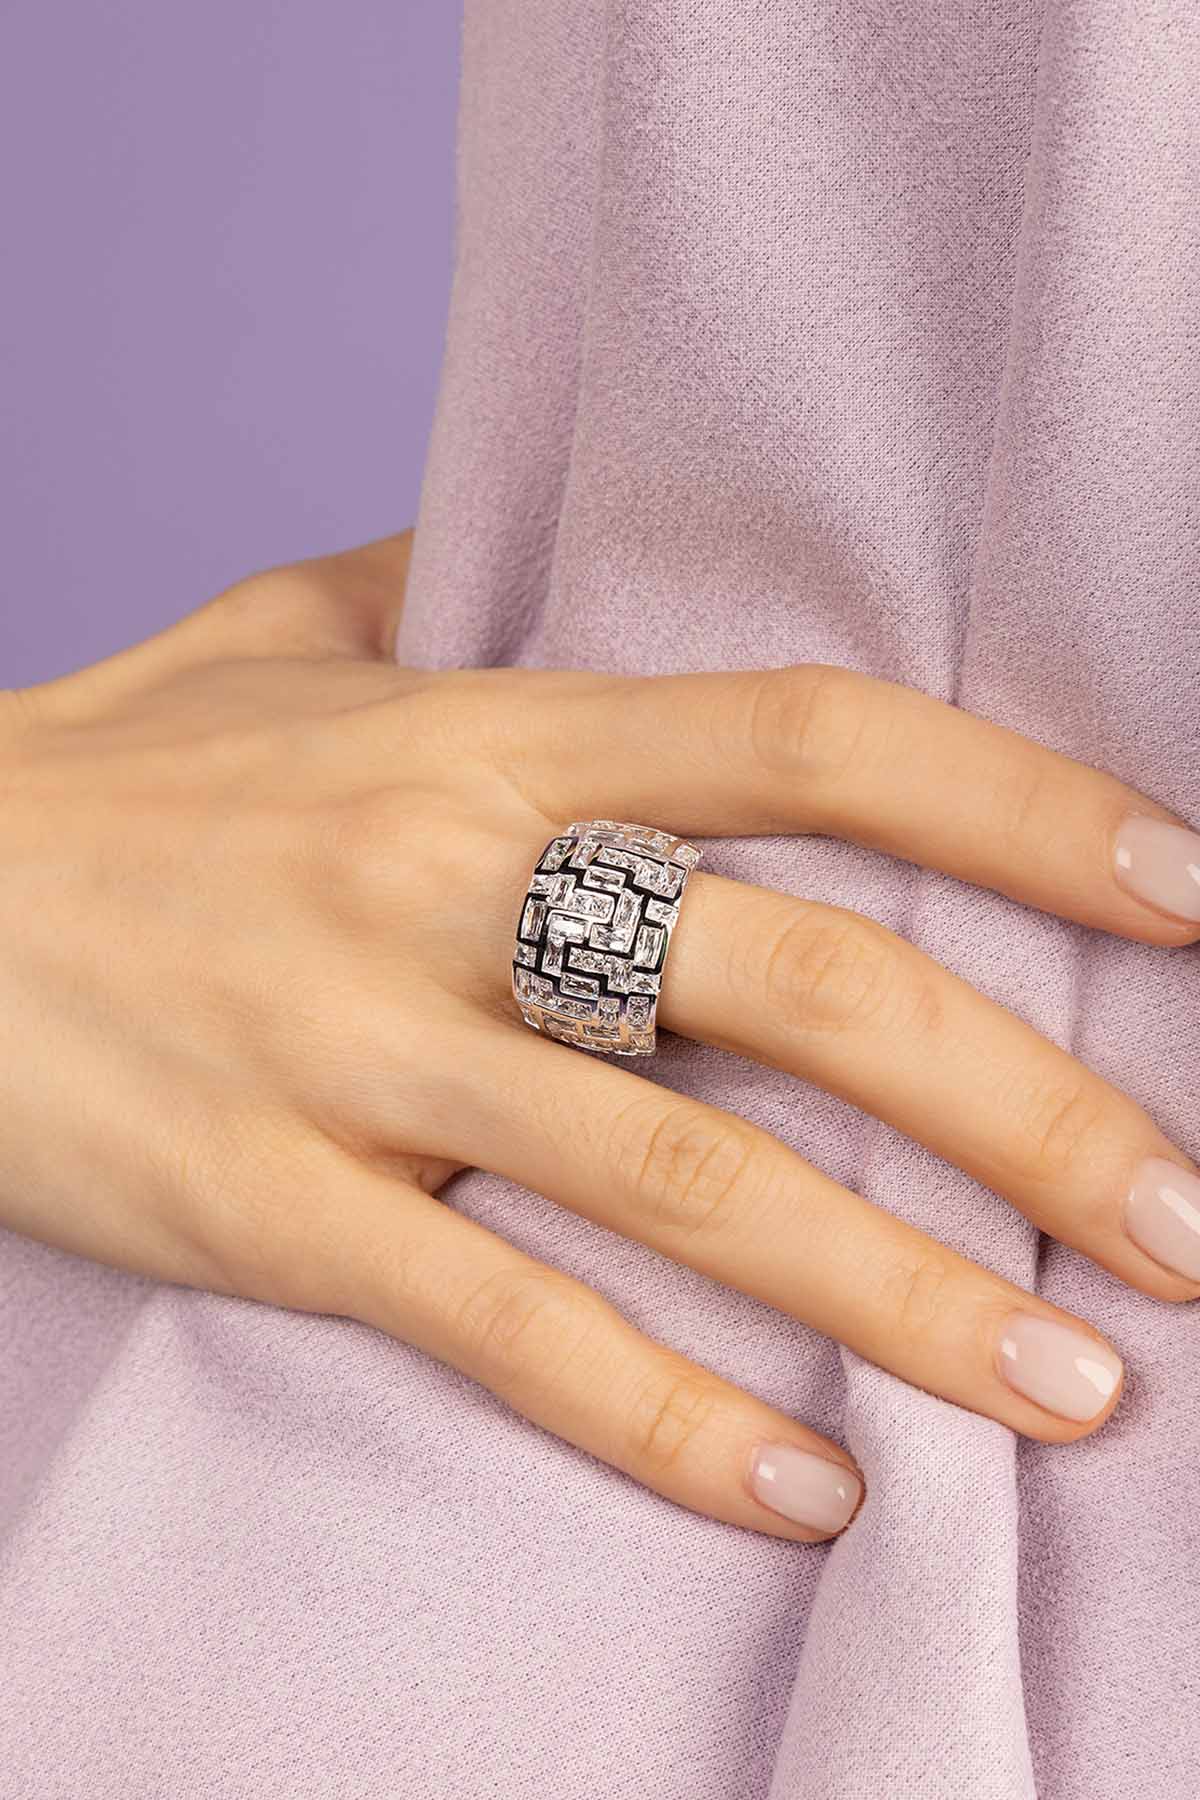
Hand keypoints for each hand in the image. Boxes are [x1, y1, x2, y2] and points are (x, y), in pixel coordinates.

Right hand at [4, 529, 1198, 1543]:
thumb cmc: (109, 780)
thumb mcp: (275, 637)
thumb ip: (434, 593)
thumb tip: (531, 553)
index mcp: (488, 737)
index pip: (810, 742)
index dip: (1019, 808)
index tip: (1188, 887)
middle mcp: (453, 885)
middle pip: (803, 984)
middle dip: (1029, 1106)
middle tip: (1193, 1224)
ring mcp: (364, 1053)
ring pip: (686, 1177)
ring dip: (905, 1291)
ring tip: (1079, 1386)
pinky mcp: (275, 1208)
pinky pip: (502, 1325)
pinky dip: (664, 1416)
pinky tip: (806, 1489)